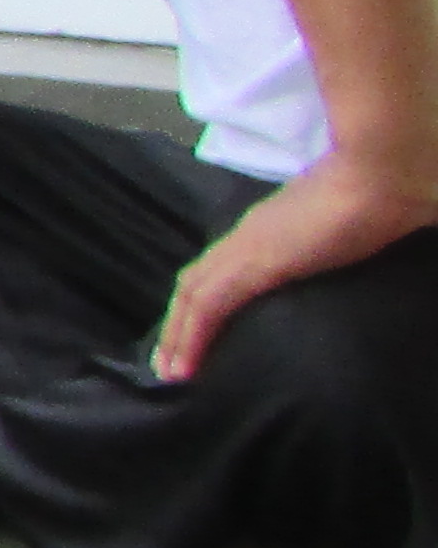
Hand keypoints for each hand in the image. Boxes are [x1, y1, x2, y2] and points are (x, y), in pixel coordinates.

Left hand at [161, 151, 437, 379]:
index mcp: (262, 228)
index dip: (198, 302)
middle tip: (169, 364)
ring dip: (177, 336)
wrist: (378, 174)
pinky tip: (186, 365)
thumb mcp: (335, 229)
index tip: (190, 334)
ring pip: (192, 296)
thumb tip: (329, 263)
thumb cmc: (372, 198)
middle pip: (194, 283)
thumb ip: (318, 247)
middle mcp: (244, 237)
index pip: (216, 268)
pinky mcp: (253, 264)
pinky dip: (192, 336)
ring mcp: (244, 248)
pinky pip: (209, 305)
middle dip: (178, 324)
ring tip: (171, 373)